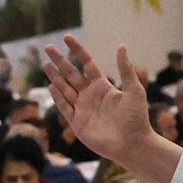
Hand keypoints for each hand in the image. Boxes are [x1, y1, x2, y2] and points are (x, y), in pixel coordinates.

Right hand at [42, 39, 176, 182]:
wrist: (132, 144)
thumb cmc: (137, 118)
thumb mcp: (134, 90)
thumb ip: (126, 70)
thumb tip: (121, 46)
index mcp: (103, 86)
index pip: (86, 63)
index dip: (77, 51)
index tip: (67, 38)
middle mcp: (90, 95)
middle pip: (71, 74)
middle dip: (60, 61)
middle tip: (48, 48)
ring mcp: (83, 109)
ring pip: (65, 89)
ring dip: (55, 77)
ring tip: (45, 64)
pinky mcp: (78, 123)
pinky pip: (65, 107)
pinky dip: (58, 97)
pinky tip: (51, 86)